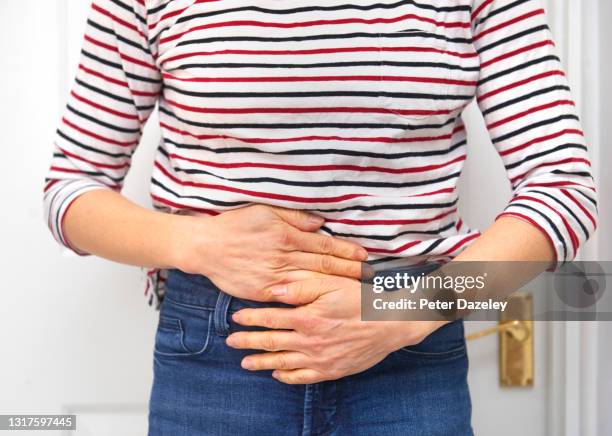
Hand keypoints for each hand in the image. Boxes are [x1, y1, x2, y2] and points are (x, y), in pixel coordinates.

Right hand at [171, 205, 367, 301]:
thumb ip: (294, 217)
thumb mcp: (266, 211)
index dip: (347, 252)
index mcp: (287, 236)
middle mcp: (284, 258)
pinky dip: (311, 301)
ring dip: (335, 288)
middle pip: (324, 267)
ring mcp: (275, 278)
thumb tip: (320, 223)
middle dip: (349, 272)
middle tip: (371, 277)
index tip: (365, 257)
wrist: (207, 247)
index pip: (325, 246)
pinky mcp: (265, 292)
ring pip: (312, 284)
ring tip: (356, 292)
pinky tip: (326, 304)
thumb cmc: (237, 225)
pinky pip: (292, 297)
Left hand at [225, 277, 446, 383]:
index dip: (250, 318)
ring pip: (282, 362)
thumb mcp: (332, 283)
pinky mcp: (331, 370)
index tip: (235, 318)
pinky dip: (287, 376)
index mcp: (307, 318)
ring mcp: (319, 359)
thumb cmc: (361, 299)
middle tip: (230, 342)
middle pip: (271, 343)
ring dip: (261, 362)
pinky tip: (277, 374)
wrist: (390, 323)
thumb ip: (301, 287)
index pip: (270, 318)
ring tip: (245, 363)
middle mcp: (309, 341)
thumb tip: (273, 291)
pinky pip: (303, 377)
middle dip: (248, 342)